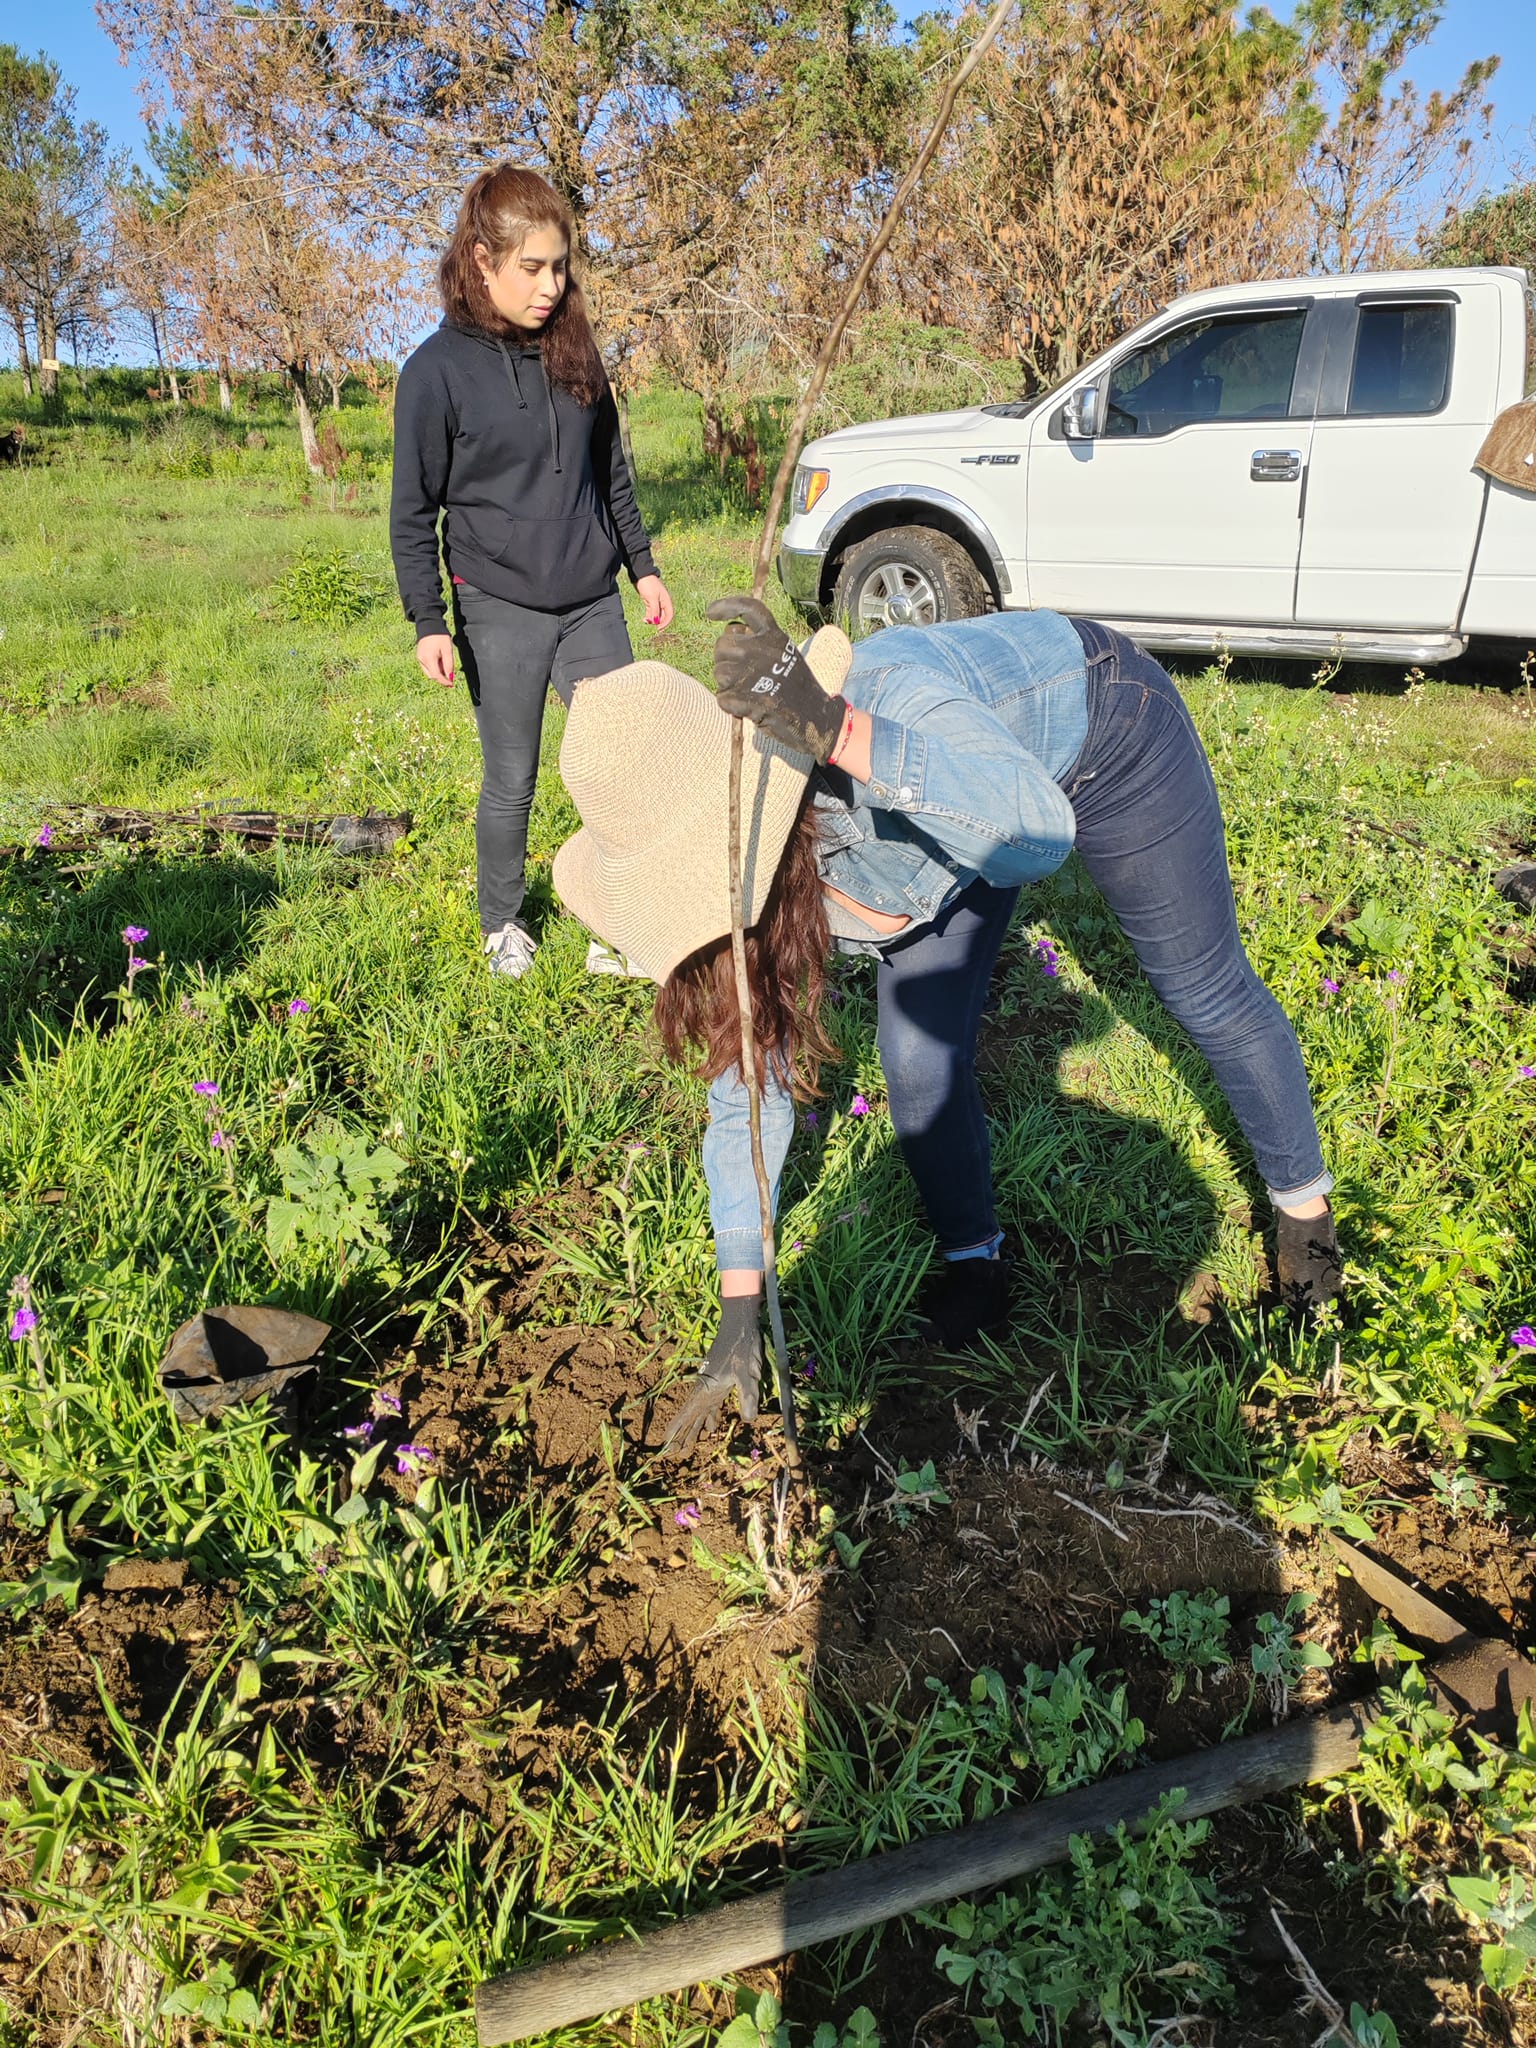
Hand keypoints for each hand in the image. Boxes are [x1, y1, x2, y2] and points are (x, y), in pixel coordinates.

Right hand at [417, 633, 455, 686]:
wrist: (429, 625)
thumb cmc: (440, 637)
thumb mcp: (447, 650)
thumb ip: (449, 665)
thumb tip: (450, 677)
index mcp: (429, 658)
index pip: (436, 676)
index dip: (444, 682)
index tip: (452, 684)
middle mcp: (422, 660)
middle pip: (432, 676)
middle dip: (442, 677)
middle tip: (450, 672)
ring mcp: (419, 659)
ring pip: (429, 672)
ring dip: (438, 672)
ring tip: (444, 662)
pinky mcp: (419, 657)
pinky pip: (427, 667)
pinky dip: (434, 668)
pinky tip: (439, 660)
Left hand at [635, 574, 673, 629]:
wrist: (640, 574)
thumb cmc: (648, 584)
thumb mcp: (652, 598)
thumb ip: (654, 611)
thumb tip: (655, 622)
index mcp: (666, 601)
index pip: (669, 615)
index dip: (665, 623)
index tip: (658, 628)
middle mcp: (663, 603)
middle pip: (663, 617)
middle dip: (658, 623)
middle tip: (652, 628)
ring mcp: (656, 603)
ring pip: (656, 615)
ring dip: (652, 620)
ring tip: (645, 622)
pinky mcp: (650, 602)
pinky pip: (651, 612)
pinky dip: (648, 617)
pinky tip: (644, 619)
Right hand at [664, 1293, 761, 1453]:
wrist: (739, 1325)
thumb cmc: (742, 1347)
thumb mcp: (747, 1374)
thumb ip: (747, 1397)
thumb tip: (746, 1421)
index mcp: (707, 1388)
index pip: (689, 1412)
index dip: (678, 1427)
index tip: (667, 1442)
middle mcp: (706, 1388)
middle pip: (693, 1415)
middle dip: (686, 1433)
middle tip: (678, 1451)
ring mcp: (712, 1383)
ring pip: (701, 1410)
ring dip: (696, 1426)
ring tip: (691, 1443)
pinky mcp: (719, 1379)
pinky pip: (711, 1403)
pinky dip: (710, 1415)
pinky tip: (713, 1425)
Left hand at [706, 593, 845, 762]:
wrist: (814, 717)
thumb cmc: (795, 687)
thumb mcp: (785, 653)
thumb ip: (761, 641)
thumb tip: (731, 634)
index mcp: (775, 636)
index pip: (749, 608)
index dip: (727, 606)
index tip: (710, 612)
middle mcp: (763, 649)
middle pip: (722, 645)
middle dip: (725, 660)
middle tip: (743, 676)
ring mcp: (753, 673)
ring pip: (719, 673)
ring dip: (727, 685)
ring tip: (748, 692)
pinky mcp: (748, 698)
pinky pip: (722, 698)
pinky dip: (730, 705)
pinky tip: (747, 707)